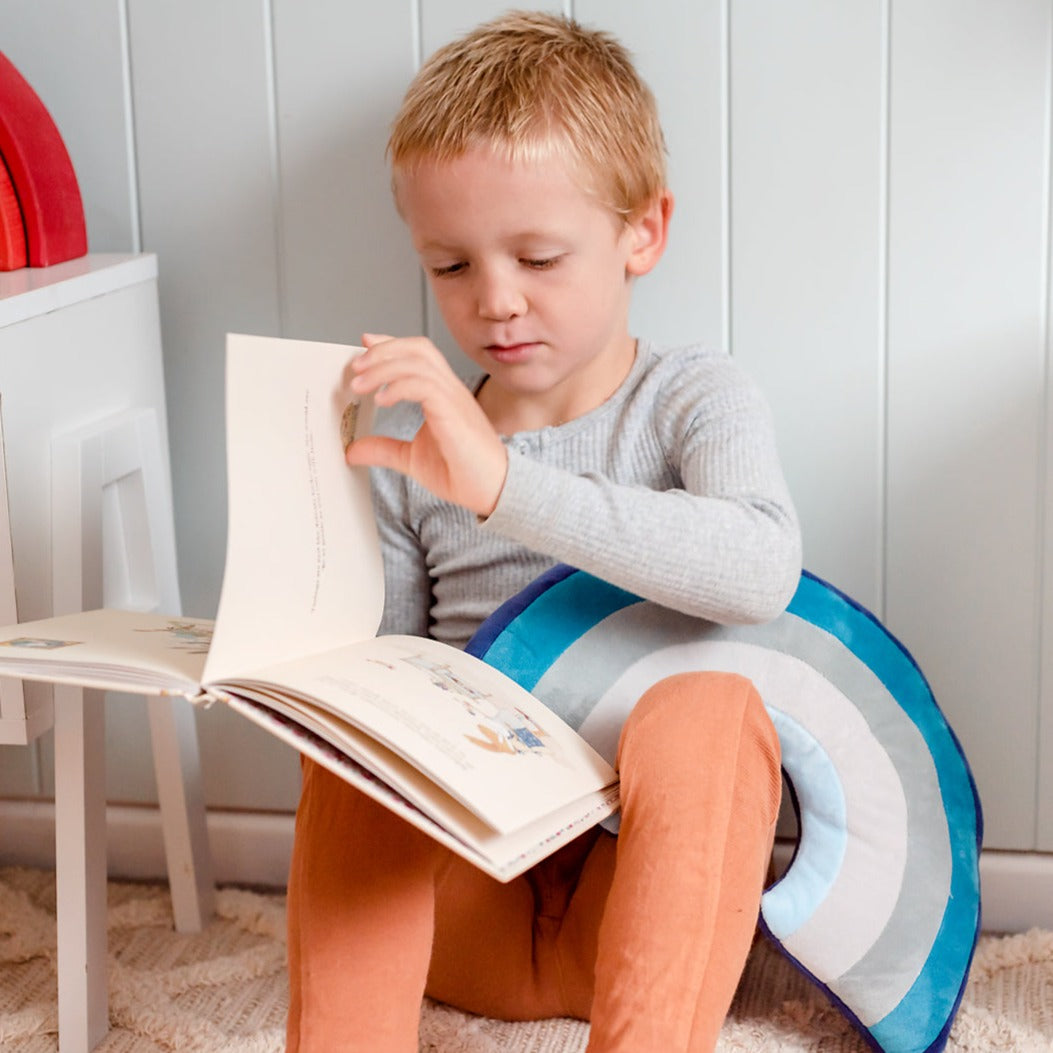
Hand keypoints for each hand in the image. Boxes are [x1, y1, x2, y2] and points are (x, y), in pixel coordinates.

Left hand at [345, 334, 507, 516]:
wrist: (492, 491)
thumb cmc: (463, 474)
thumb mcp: (411, 459)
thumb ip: (384, 450)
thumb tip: (352, 450)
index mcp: (443, 395)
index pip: (419, 354)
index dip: (391, 345)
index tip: (364, 345)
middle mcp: (450, 390)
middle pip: (418, 349)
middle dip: (384, 350)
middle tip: (356, 366)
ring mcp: (454, 399)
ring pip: (419, 362)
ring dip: (384, 367)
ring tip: (359, 385)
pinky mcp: (454, 413)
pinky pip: (425, 385)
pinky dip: (399, 387)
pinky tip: (382, 400)